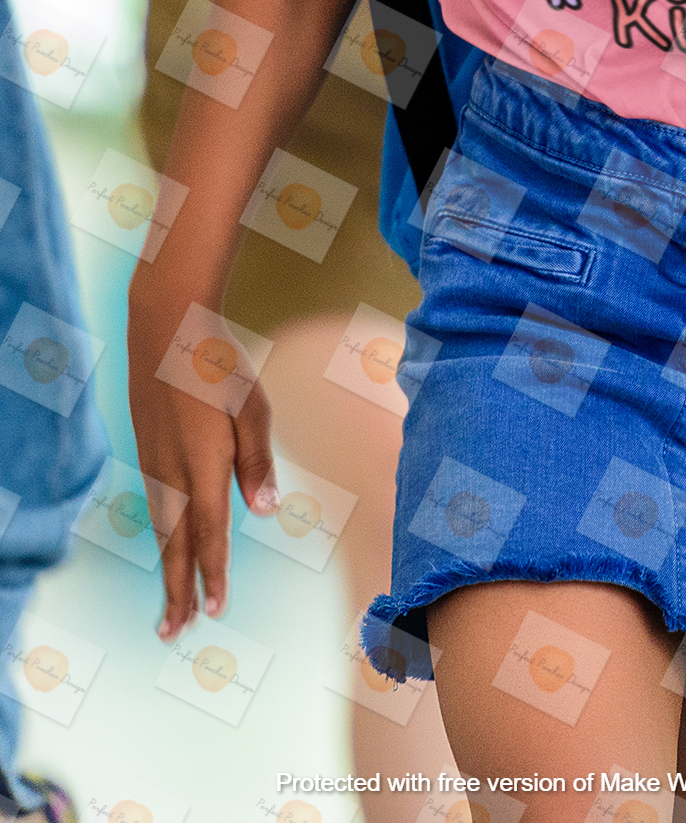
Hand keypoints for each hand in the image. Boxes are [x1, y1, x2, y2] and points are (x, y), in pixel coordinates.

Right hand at [128, 290, 278, 636]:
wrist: (165, 325)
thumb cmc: (217, 361)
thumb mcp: (251, 404)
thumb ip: (257, 459)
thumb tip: (265, 510)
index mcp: (203, 461)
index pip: (210, 531)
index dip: (214, 573)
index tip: (216, 609)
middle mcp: (172, 470)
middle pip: (176, 543)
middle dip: (178, 590)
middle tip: (176, 633)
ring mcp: (154, 461)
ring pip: (161, 529)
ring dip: (168, 570)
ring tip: (172, 607)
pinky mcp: (147, 450)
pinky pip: (156, 506)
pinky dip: (162, 537)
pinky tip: (169, 548)